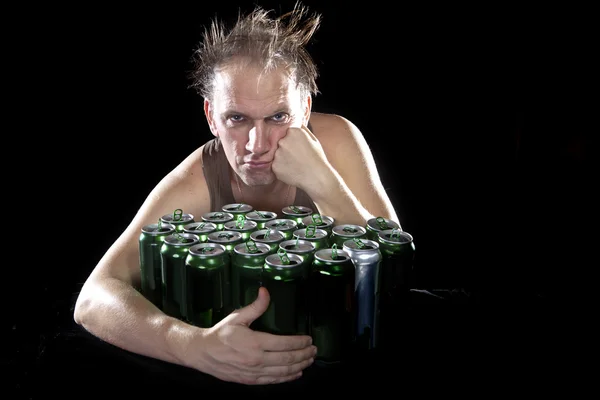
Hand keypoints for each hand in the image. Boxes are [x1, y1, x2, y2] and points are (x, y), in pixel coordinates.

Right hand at [194, 287, 315, 384]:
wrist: (203, 353)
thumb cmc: (220, 334)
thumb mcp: (238, 316)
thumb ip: (255, 306)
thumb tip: (265, 292)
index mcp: (255, 343)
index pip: (285, 343)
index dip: (300, 342)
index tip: (309, 339)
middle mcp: (257, 359)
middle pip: (288, 359)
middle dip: (304, 355)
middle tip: (314, 350)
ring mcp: (254, 372)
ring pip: (283, 372)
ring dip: (300, 366)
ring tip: (309, 360)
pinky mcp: (251, 380)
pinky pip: (273, 380)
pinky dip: (287, 378)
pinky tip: (296, 373)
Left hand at [272, 125, 330, 189]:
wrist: (317, 177)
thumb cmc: (317, 158)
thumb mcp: (313, 139)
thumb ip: (302, 129)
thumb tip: (295, 122)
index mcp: (293, 131)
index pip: (286, 132)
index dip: (291, 141)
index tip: (297, 147)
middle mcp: (283, 141)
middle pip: (279, 143)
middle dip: (285, 149)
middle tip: (296, 157)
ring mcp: (277, 154)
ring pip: (276, 154)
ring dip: (282, 159)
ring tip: (295, 165)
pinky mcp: (274, 166)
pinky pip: (275, 166)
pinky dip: (281, 168)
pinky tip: (292, 171)